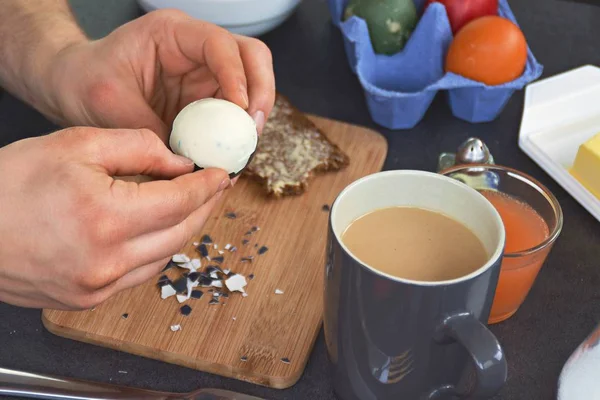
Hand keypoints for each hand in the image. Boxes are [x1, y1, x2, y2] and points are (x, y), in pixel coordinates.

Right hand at [0, 127, 228, 309]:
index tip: (222, 174)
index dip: (207, 186)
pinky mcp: (87, 299)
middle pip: (181, 233)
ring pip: (163, 257)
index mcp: (105, 218)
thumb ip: (138, 148)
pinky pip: (139, 274)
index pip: (180, 201)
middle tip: (215, 188)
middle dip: (204, 208)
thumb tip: (180, 164)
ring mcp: (97, 287)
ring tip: (190, 205)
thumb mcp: (75, 144)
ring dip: (183, 229)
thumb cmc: (10, 183)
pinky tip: (156, 230)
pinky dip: (155, 250)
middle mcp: (106, 261)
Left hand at [45, 10, 274, 141]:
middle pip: (252, 58)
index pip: (220, 44)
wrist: (74, 87)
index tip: (240, 110)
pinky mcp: (206, 99)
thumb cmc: (86, 82)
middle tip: (254, 130)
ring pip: (252, 85)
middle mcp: (197, 49)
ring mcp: (205, 74)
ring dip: (253, 117)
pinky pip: (235, 112)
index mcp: (172, 33)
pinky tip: (230, 153)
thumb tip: (189, 163)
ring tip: (243, 148)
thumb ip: (150, 130)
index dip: (238, 75)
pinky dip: (238, 132)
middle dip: (261, 93)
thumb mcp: (109, 104)